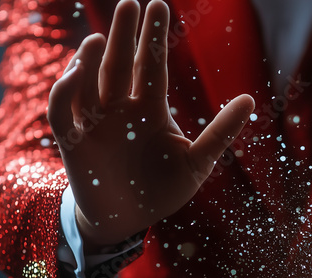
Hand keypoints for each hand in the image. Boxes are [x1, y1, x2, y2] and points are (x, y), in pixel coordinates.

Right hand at [48, 0, 254, 251]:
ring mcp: (94, 122)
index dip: (154, 38)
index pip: (151, 66)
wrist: (127, 222)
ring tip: (99, 39)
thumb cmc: (162, 189)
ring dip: (90, 60)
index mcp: (150, 108)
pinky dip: (65, 91)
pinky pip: (61, 110)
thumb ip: (220, 133)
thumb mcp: (197, 162)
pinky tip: (76, 73)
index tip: (159, 5)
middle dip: (124, 35)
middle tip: (130, 4)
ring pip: (88, 82)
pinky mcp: (72, 142)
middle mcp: (120, 108)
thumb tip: (250, 99)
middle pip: (119, 64)